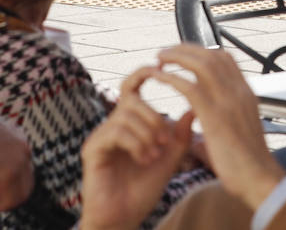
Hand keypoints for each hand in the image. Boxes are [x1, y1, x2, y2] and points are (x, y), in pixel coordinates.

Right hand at [81, 67, 195, 229]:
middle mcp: (112, 125)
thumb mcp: (169, 159)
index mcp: (129, 122)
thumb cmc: (144, 189)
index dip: (145, 74)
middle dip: (154, 117)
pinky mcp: (92, 149)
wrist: (124, 218)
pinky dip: (135, 143)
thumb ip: (180, 135)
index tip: (162, 70)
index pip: (133, 87)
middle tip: (164, 142)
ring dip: (147, 134)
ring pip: (126, 114)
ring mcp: (100, 136)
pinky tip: (144, 159)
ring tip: (154, 156)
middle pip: (132, 99)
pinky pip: (116, 131)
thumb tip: (193, 108)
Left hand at [150, 44, 284, 209]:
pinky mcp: (214, 115)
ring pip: (201, 64)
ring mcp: (228, 101)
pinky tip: (158, 77)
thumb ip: (220, 124)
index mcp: (245, 93)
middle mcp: (238, 91)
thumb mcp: (238, 133)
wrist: (259, 178)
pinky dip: (171, 78)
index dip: (202, 52)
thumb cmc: (248, 165)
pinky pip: (189, 87)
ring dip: (177, 57)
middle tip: (166, 52)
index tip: (184, 55)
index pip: (225, 58)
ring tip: (159, 59)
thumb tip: (199, 132)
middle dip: (186, 49)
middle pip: (211, 55)